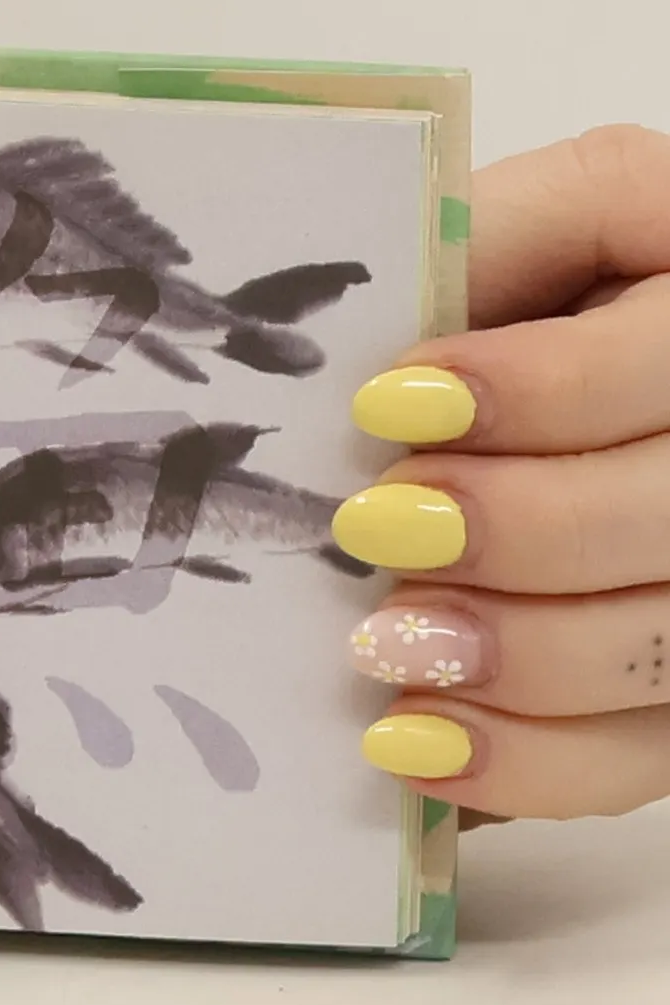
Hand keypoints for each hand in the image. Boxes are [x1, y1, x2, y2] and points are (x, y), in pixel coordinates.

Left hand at [332, 123, 669, 819]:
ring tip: (386, 642)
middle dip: (522, 527)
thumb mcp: (475, 244)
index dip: (540, 388)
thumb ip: (461, 256)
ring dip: (518, 654)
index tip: (390, 402)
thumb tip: (364, 348)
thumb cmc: (469, 313)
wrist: (490, 422)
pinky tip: (413, 742)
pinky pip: (642, 755)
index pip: (665, 358)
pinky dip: (523, 760)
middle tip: (379, 529)